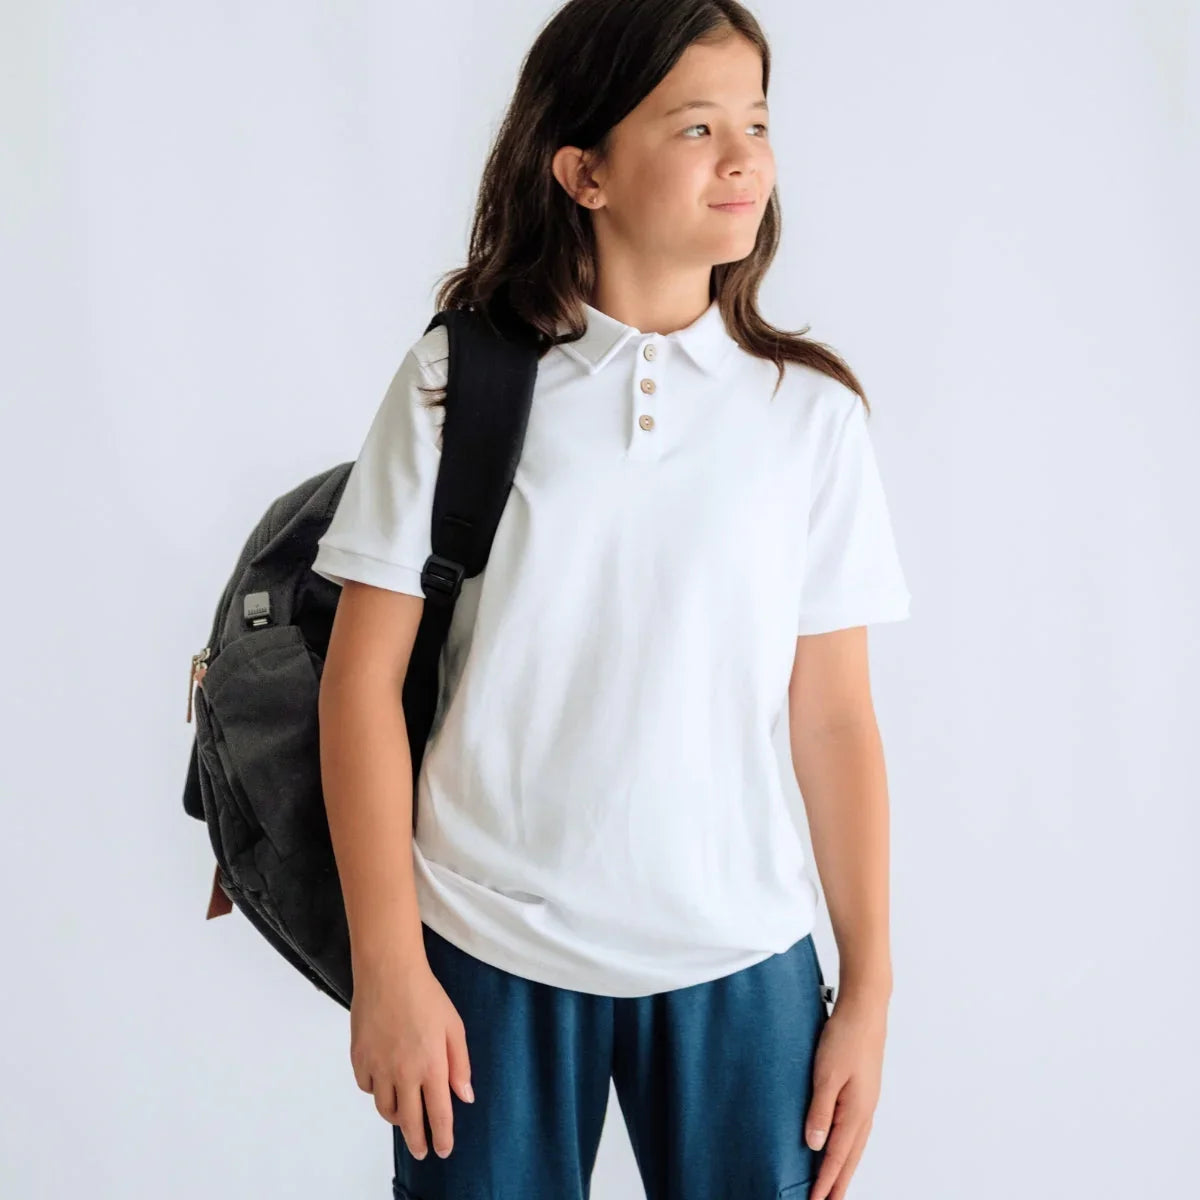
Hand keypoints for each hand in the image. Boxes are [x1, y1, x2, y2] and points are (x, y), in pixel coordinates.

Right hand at [349, 957, 474, 1159]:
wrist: (388, 972)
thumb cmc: (426, 995)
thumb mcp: (454, 1026)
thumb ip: (460, 1064)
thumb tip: (464, 1097)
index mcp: (431, 1065)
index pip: (438, 1114)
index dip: (441, 1137)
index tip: (443, 1150)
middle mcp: (403, 1073)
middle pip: (408, 1121)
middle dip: (416, 1141)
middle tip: (421, 1151)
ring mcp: (378, 1067)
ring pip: (385, 1108)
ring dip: (396, 1118)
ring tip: (404, 1118)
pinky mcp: (359, 1058)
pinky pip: (367, 1087)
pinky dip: (376, 1091)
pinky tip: (384, 1084)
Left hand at [804, 986, 888, 1199]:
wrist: (865, 1008)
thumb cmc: (845, 1037)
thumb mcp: (826, 1074)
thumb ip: (820, 1111)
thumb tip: (815, 1146)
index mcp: (856, 1112)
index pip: (836, 1156)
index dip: (825, 1182)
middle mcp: (865, 1111)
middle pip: (849, 1157)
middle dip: (838, 1183)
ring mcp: (866, 1101)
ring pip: (854, 1144)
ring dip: (843, 1167)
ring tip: (834, 1185)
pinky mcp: (863, 1090)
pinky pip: (855, 1128)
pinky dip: (848, 1146)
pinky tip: (841, 1145)